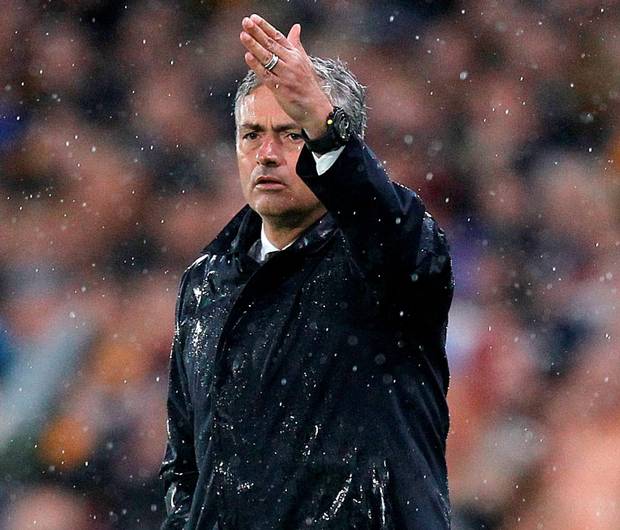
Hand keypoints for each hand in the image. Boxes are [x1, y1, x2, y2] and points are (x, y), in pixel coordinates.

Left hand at [239, 14, 332, 138]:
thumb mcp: (304, 61)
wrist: (315, 107)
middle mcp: (291, 63)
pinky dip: (257, 66)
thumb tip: (296, 27)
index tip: (254, 18)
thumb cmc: (308, 84)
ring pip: (267, 58)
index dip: (265, 27)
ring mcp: (286, 76)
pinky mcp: (281, 89)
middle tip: (246, 22)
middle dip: (257, 33)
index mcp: (295, 55)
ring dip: (254, 46)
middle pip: (271, 45)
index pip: (278, 37)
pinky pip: (266, 75)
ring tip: (243, 35)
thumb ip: (296, 44)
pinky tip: (248, 57)